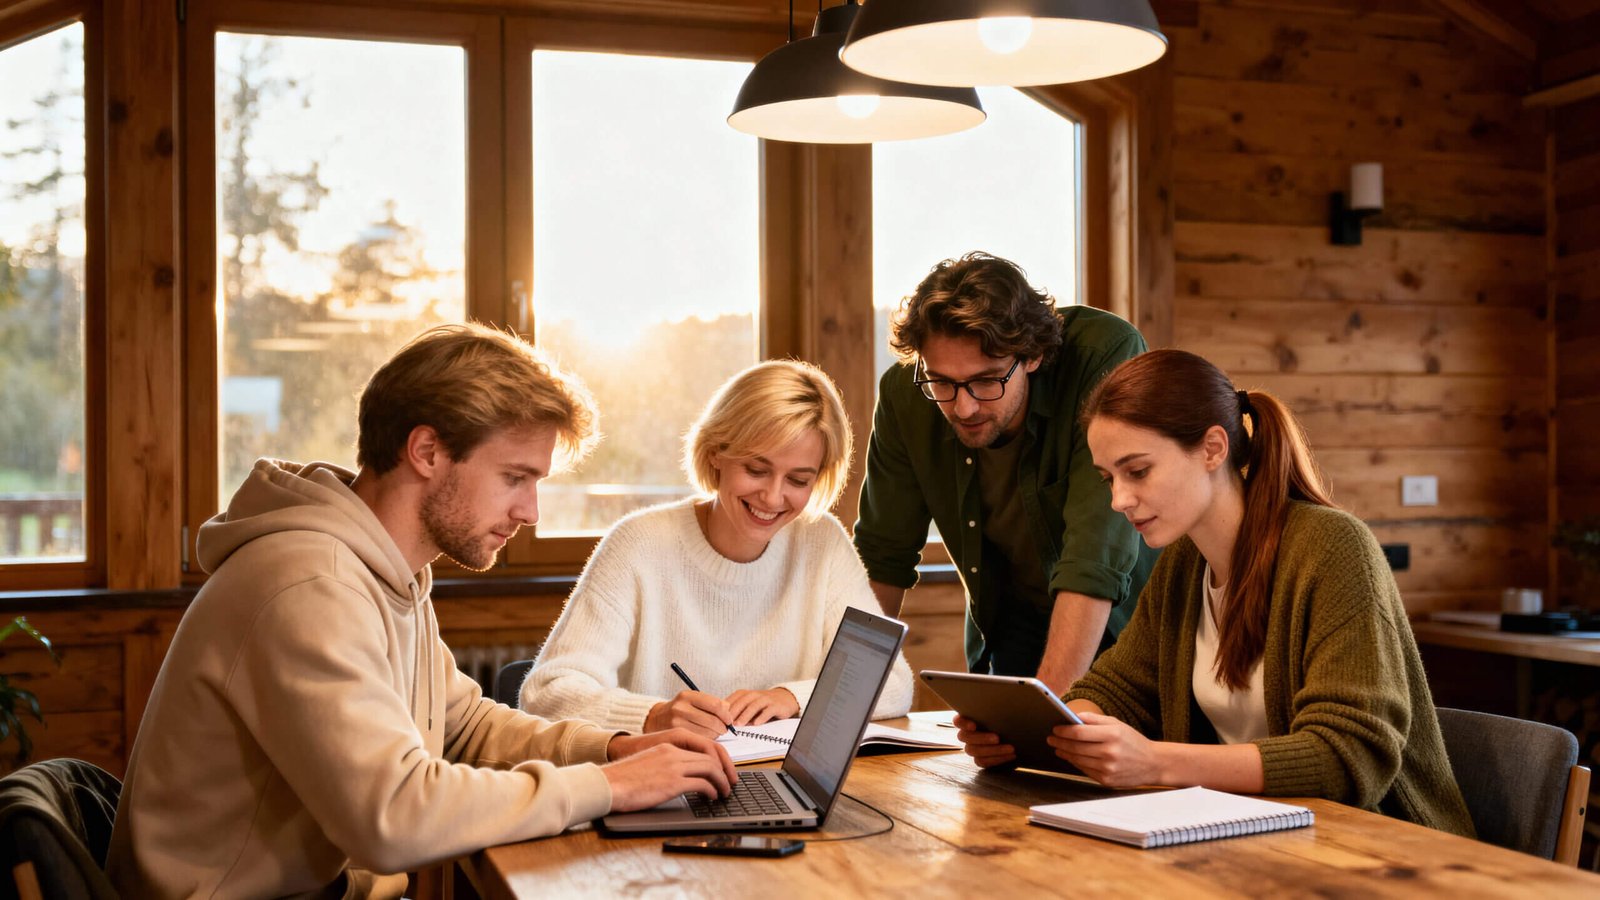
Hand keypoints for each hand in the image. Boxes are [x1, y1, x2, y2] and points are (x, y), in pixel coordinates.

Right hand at [603, 729, 738, 810]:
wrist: (607, 784)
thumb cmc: (623, 778)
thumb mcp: (648, 762)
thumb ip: (666, 762)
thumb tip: (681, 775)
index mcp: (667, 744)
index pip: (703, 745)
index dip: (718, 758)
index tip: (724, 769)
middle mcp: (673, 751)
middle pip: (711, 755)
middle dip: (726, 770)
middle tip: (731, 782)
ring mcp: (673, 766)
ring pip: (710, 768)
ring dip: (722, 782)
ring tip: (724, 792)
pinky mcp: (672, 782)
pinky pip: (702, 783)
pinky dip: (711, 790)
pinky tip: (711, 797)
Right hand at [644, 690, 733, 737]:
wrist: (656, 719)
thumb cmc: (680, 710)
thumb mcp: (693, 700)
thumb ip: (711, 703)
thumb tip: (729, 709)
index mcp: (687, 695)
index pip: (715, 704)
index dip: (726, 714)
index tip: (729, 719)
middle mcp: (680, 708)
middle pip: (712, 720)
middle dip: (723, 727)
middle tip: (725, 729)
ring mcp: (676, 722)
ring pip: (707, 732)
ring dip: (716, 735)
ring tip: (714, 733)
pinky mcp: (675, 735)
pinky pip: (699, 740)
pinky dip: (707, 740)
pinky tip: (705, 738)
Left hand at [725, 687, 798, 725]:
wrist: (784, 699)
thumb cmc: (762, 705)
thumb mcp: (748, 706)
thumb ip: (737, 712)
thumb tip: (723, 723)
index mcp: (745, 694)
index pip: (732, 699)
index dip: (725, 709)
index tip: (718, 719)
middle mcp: (754, 695)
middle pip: (742, 701)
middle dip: (733, 712)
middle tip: (726, 723)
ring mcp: (766, 699)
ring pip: (754, 706)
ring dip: (745, 715)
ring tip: (739, 725)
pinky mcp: (776, 705)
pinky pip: (768, 711)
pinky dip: (762, 717)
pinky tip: (756, 724)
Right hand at [953, 713, 1016, 767]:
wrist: (1018, 738)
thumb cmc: (1010, 721)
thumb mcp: (1004, 713)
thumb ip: (998, 710)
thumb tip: (1002, 702)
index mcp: (969, 719)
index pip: (958, 721)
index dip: (963, 723)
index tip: (973, 726)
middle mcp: (967, 734)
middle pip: (965, 737)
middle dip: (981, 738)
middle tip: (997, 738)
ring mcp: (972, 748)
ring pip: (974, 750)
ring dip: (993, 750)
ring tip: (1010, 748)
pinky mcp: (980, 760)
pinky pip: (983, 762)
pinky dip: (997, 759)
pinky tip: (1010, 755)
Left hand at [1045, 711, 1163, 787]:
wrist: (1153, 764)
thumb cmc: (1133, 741)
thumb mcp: (1117, 724)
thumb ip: (1094, 719)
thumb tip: (1073, 716)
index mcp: (1112, 735)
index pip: (1079, 732)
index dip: (1064, 730)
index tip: (1055, 727)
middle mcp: (1110, 753)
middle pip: (1076, 747)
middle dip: (1060, 742)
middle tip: (1051, 737)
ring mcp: (1108, 769)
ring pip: (1078, 760)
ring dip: (1065, 753)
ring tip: (1058, 747)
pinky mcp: (1107, 781)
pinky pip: (1085, 770)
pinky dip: (1076, 763)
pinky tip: (1071, 757)